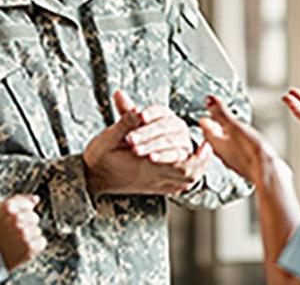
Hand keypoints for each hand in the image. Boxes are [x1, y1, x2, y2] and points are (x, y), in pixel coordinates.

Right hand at [0, 195, 45, 271]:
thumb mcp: (0, 211)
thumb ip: (19, 201)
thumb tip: (36, 198)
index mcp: (8, 207)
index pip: (28, 205)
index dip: (21, 214)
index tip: (12, 222)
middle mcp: (16, 218)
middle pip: (34, 217)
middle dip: (26, 225)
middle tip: (12, 234)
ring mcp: (23, 233)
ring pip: (36, 230)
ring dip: (29, 237)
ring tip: (14, 243)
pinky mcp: (30, 247)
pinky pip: (41, 241)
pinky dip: (34, 246)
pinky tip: (21, 249)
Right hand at [83, 91, 211, 195]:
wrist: (91, 177)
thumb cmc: (99, 157)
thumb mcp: (108, 137)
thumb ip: (125, 122)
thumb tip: (138, 110)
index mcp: (145, 164)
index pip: (179, 164)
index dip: (196, 156)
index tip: (205, 143)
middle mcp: (153, 177)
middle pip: (188, 176)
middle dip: (202, 162)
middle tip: (208, 147)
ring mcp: (154, 184)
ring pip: (184, 183)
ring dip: (197, 170)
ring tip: (203, 155)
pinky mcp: (152, 187)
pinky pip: (176, 188)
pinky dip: (187, 179)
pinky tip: (190, 169)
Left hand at [199, 95, 279, 184]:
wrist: (269, 173)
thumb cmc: (251, 152)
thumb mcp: (234, 127)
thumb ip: (221, 113)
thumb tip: (208, 100)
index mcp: (217, 144)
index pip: (206, 129)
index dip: (206, 119)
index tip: (206, 111)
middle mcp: (224, 154)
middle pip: (215, 137)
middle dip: (215, 126)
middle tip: (215, 118)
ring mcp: (235, 160)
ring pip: (227, 144)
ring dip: (227, 134)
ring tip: (229, 127)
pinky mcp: (247, 163)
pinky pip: (238, 150)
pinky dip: (238, 142)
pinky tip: (245, 140)